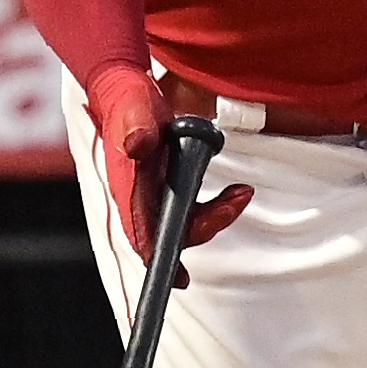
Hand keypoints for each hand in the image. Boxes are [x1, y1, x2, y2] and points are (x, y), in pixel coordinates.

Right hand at [85, 64, 249, 286]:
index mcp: (127, 187)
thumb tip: (137, 145)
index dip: (158, 258)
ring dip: (215, 215)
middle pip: (172, 232)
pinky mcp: (166, 186)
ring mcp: (152, 194)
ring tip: (242, 193)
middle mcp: (138, 198)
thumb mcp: (132, 107)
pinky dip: (214, 207)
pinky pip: (191, 208)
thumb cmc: (127, 99)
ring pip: (185, 223)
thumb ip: (134, 125)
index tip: (179, 279)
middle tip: (237, 198)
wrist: (124, 88)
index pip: (140, 233)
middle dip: (207, 224)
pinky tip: (234, 195)